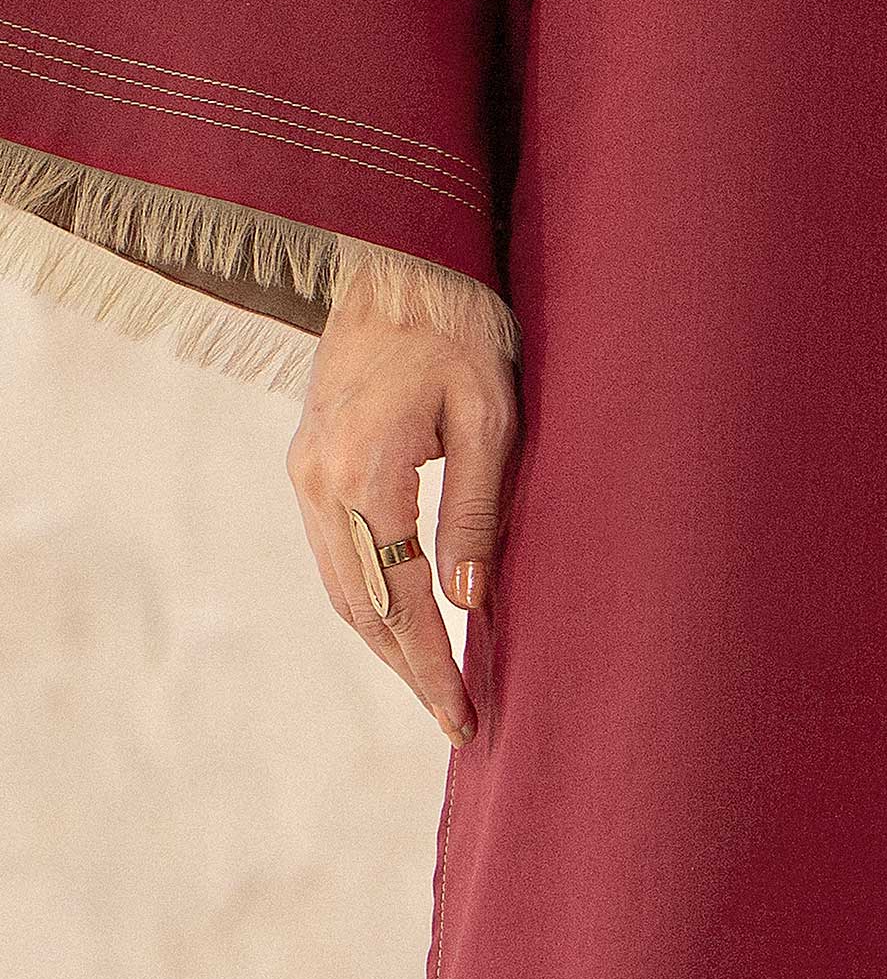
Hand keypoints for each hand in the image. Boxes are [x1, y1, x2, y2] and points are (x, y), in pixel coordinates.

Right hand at [285, 265, 517, 747]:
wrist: (398, 260)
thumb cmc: (459, 326)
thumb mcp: (490, 413)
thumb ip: (476, 508)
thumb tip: (470, 603)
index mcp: (366, 471)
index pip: (400, 599)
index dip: (432, 666)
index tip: (464, 716)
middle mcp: (319, 481)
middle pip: (358, 607)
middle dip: (407, 669)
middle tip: (457, 717)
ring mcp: (304, 471)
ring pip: (340, 585)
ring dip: (384, 639)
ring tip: (437, 681)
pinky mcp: (307, 461)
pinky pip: (334, 551)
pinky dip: (368, 595)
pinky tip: (406, 616)